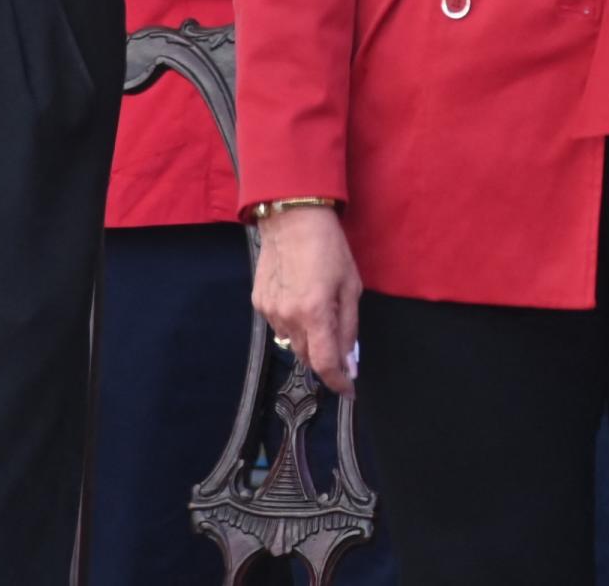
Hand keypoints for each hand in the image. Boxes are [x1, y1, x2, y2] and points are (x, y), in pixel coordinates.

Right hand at [253, 204, 362, 394]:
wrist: (291, 218)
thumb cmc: (329, 248)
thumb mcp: (350, 286)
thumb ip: (349, 328)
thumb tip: (349, 363)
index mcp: (314, 313)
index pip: (325, 364)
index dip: (338, 382)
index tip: (349, 390)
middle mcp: (288, 318)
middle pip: (307, 357)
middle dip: (325, 357)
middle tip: (338, 340)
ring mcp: (269, 311)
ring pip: (292, 342)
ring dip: (308, 339)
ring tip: (317, 311)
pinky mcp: (258, 303)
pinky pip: (279, 326)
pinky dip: (292, 323)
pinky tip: (299, 300)